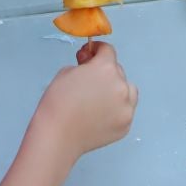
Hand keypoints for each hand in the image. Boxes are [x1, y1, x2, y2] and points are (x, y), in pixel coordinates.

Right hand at [36, 41, 137, 157]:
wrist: (57, 135)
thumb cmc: (58, 101)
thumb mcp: (67, 71)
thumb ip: (85, 65)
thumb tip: (92, 66)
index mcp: (106, 68)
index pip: (108, 50)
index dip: (97, 51)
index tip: (90, 56)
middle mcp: (121, 86)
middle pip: (118, 71)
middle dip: (105, 72)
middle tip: (89, 82)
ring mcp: (126, 107)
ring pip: (128, 90)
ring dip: (117, 89)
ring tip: (100, 99)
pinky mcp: (126, 125)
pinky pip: (125, 110)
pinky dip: (117, 109)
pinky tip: (101, 115)